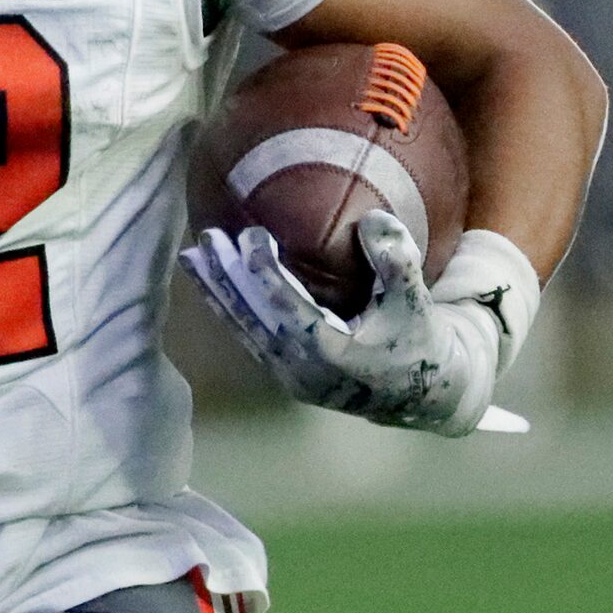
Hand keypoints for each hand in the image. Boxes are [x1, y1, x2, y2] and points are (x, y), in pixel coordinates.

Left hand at [179, 212, 537, 435]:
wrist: (419, 393)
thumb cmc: (417, 342)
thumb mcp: (416, 301)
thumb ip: (397, 260)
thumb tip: (371, 218)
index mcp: (332, 353)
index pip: (285, 307)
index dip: (264, 271)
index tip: (252, 234)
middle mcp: (302, 369)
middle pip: (252, 319)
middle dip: (226, 277)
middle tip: (207, 237)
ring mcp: (289, 375)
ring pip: (243, 330)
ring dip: (217, 292)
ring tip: (193, 256)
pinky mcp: (285, 374)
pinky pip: (248, 339)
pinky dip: (227, 310)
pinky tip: (212, 286)